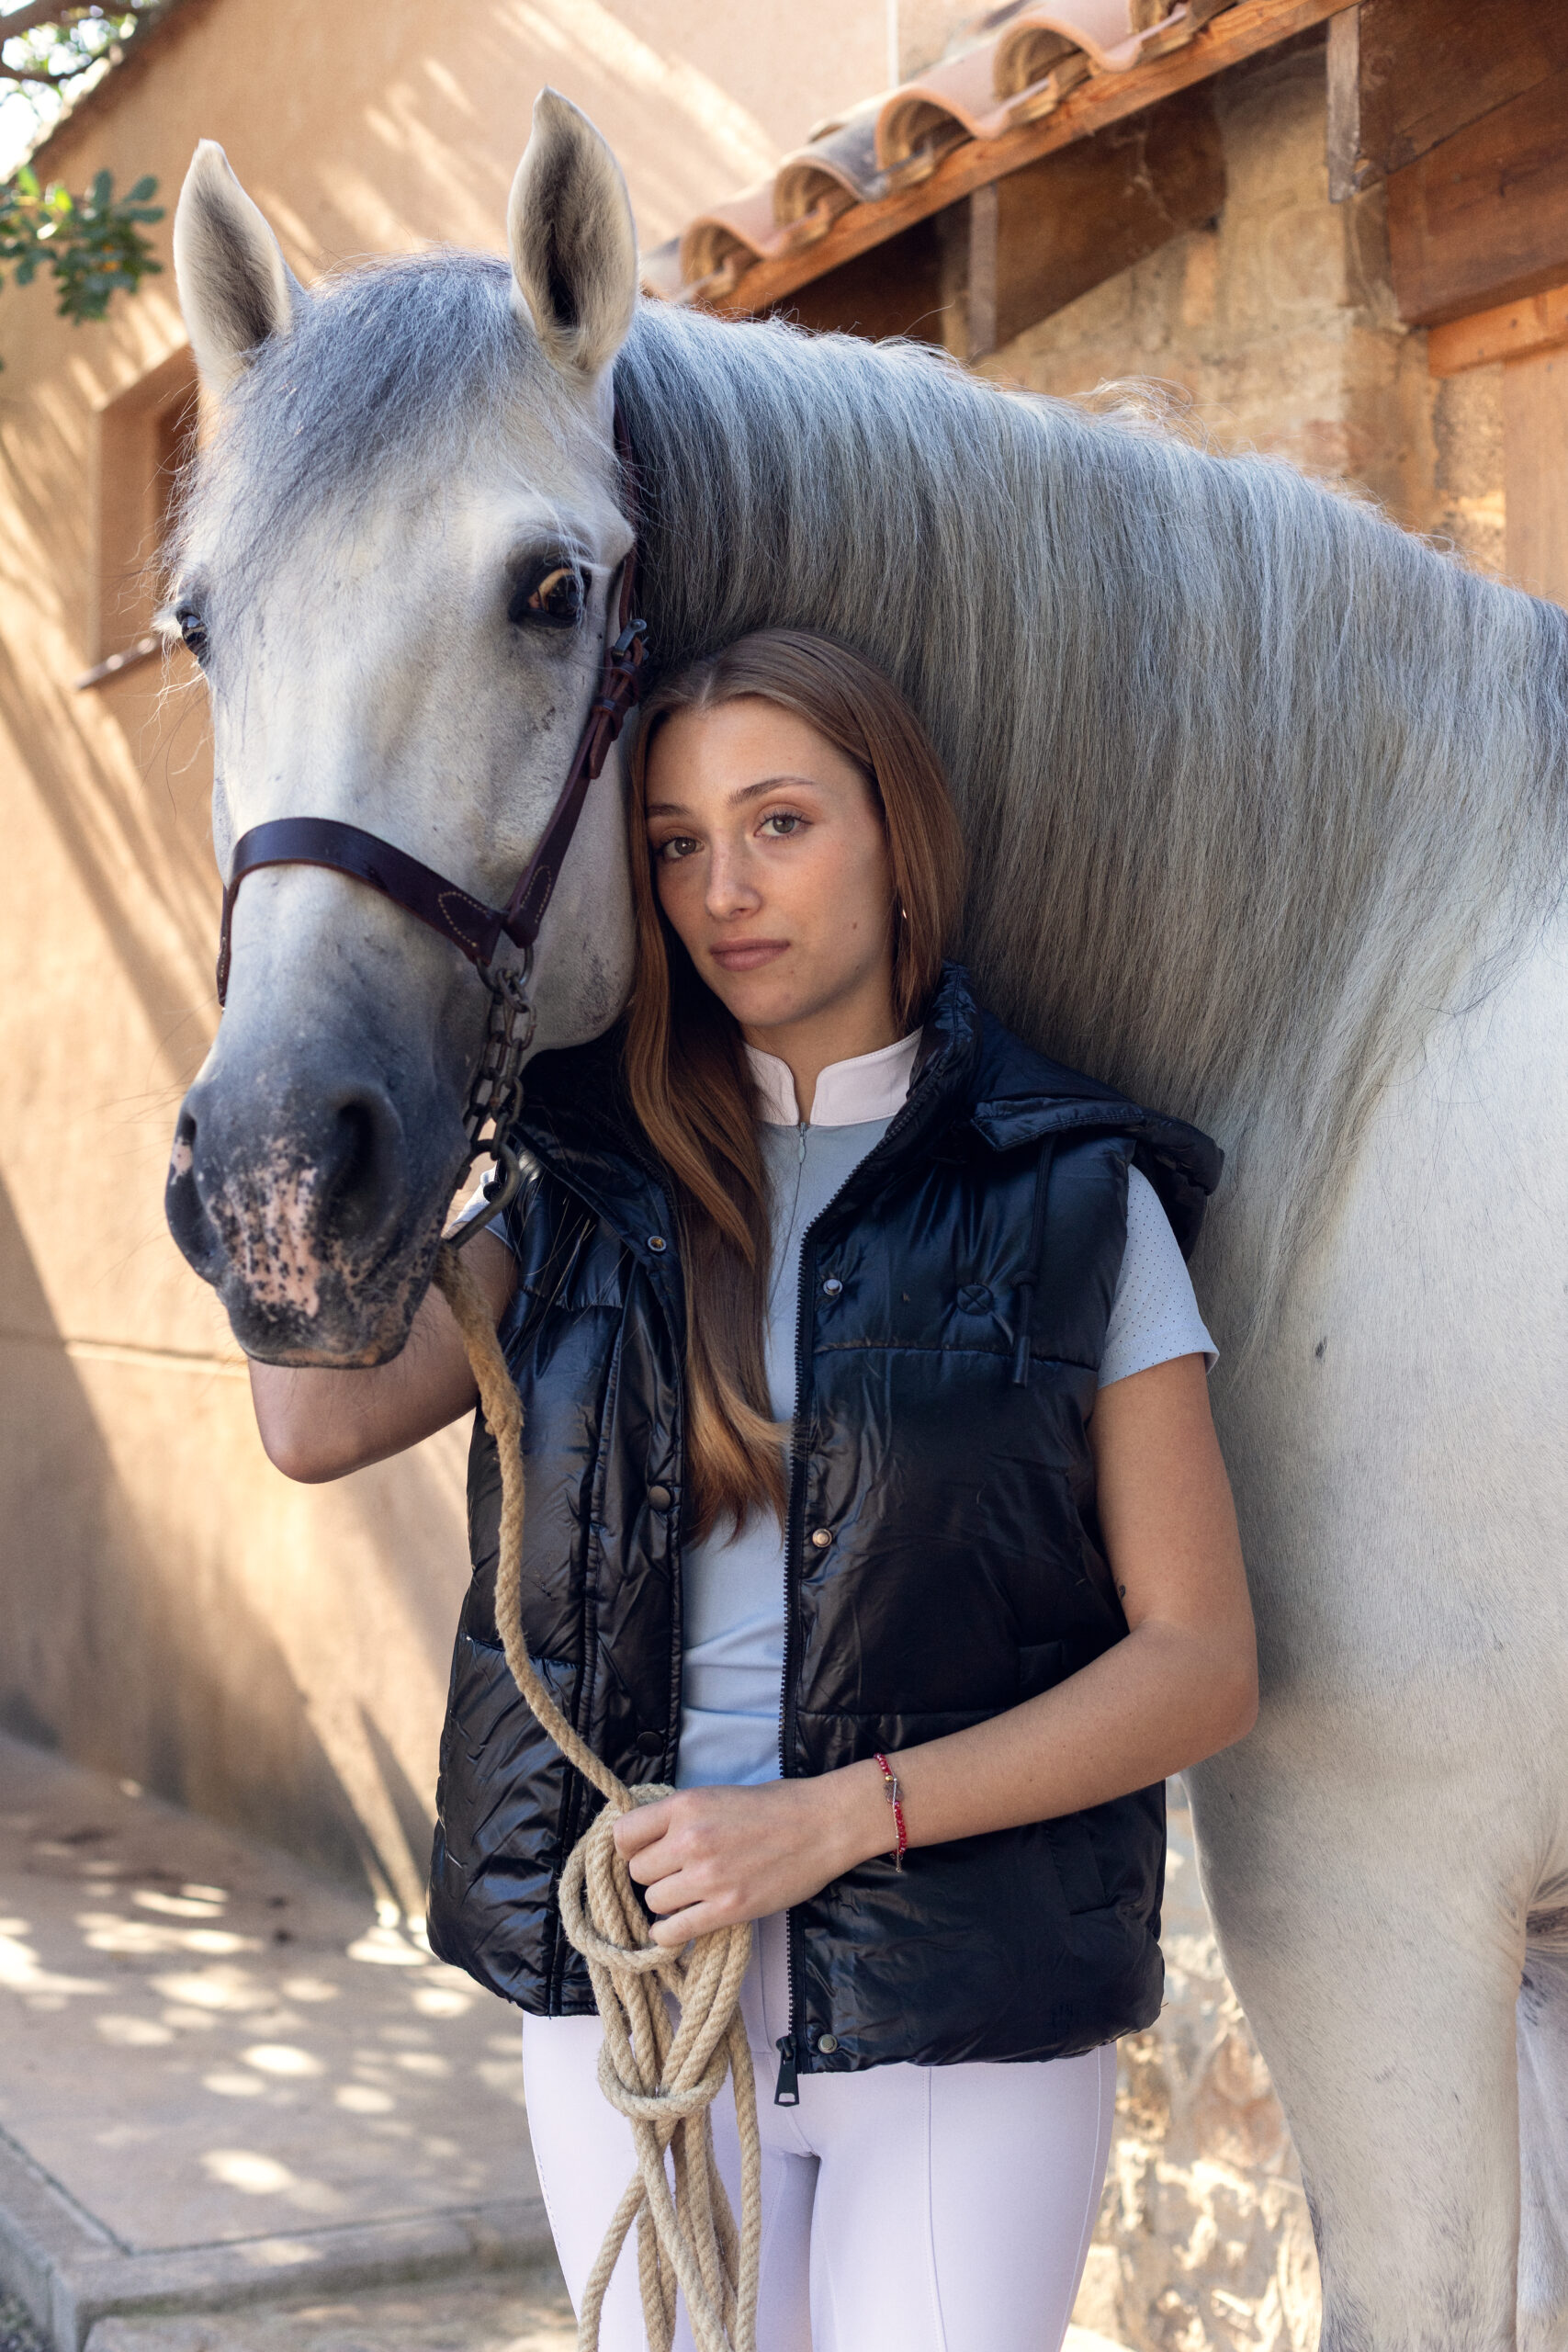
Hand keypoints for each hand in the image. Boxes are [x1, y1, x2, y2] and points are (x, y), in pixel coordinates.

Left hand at [612, 1767, 888, 1948]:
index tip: (645, 1852)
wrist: (822, 1825)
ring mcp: (708, 1876)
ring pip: (653, 1902)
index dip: (631, 1847)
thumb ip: (680, 1818)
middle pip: (637, 1872)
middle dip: (653, 1875)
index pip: (623, 1834)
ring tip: (689, 1895)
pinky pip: (673, 1931)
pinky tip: (683, 1924)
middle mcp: (690, 1840)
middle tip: (676, 1874)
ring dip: (666, 1902)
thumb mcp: (717, 1796)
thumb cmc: (775, 1806)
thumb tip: (645, 1841)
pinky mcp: (728, 1909)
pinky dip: (670, 1933)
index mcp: (685, 1805)